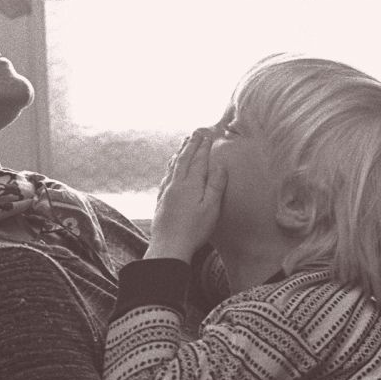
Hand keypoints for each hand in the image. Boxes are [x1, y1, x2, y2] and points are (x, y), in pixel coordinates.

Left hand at [145, 129, 226, 260]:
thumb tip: (219, 165)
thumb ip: (216, 185)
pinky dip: (170, 168)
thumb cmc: (194, 230)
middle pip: (184, 160)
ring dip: (179, 154)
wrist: (168, 246)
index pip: (198, 161)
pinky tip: (170, 169)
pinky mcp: (160, 201)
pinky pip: (165, 178)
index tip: (207, 135)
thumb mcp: (211, 208)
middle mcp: (177, 184)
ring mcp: (166, 192)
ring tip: (183, 145)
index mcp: (191, 184)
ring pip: (173, 167)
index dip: (203, 147)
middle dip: (191, 145)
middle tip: (195, 133)